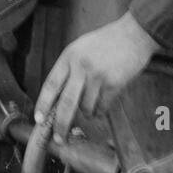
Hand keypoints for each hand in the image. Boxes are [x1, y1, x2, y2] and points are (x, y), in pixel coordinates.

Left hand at [33, 13, 159, 141]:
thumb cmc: (106, 41)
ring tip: (93, 100)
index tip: (39, 119)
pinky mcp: (114, 84)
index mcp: (69, 56)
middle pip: (66, 103)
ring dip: (88, 111)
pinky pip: (102, 107)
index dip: (43, 104)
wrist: (134, 34)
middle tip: (59, 138)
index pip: (51, 84)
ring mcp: (98, 76)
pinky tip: (105, 100)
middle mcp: (81, 66)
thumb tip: (58, 96)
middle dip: (60, 124)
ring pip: (86, 107)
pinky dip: (101, 109)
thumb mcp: (81, 48)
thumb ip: (69, 68)